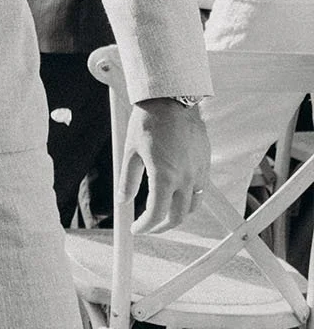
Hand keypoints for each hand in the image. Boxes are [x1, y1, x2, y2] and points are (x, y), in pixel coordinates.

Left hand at [121, 99, 211, 232]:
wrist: (173, 99)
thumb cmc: (149, 122)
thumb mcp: (131, 152)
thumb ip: (127, 180)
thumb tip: (123, 200)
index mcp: (164, 177)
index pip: (157, 214)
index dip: (145, 227)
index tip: (136, 228)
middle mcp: (186, 178)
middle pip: (178, 216)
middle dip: (161, 227)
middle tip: (148, 226)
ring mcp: (199, 171)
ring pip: (193, 206)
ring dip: (178, 215)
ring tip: (162, 214)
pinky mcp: (206, 164)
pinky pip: (201, 190)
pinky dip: (189, 199)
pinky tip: (176, 194)